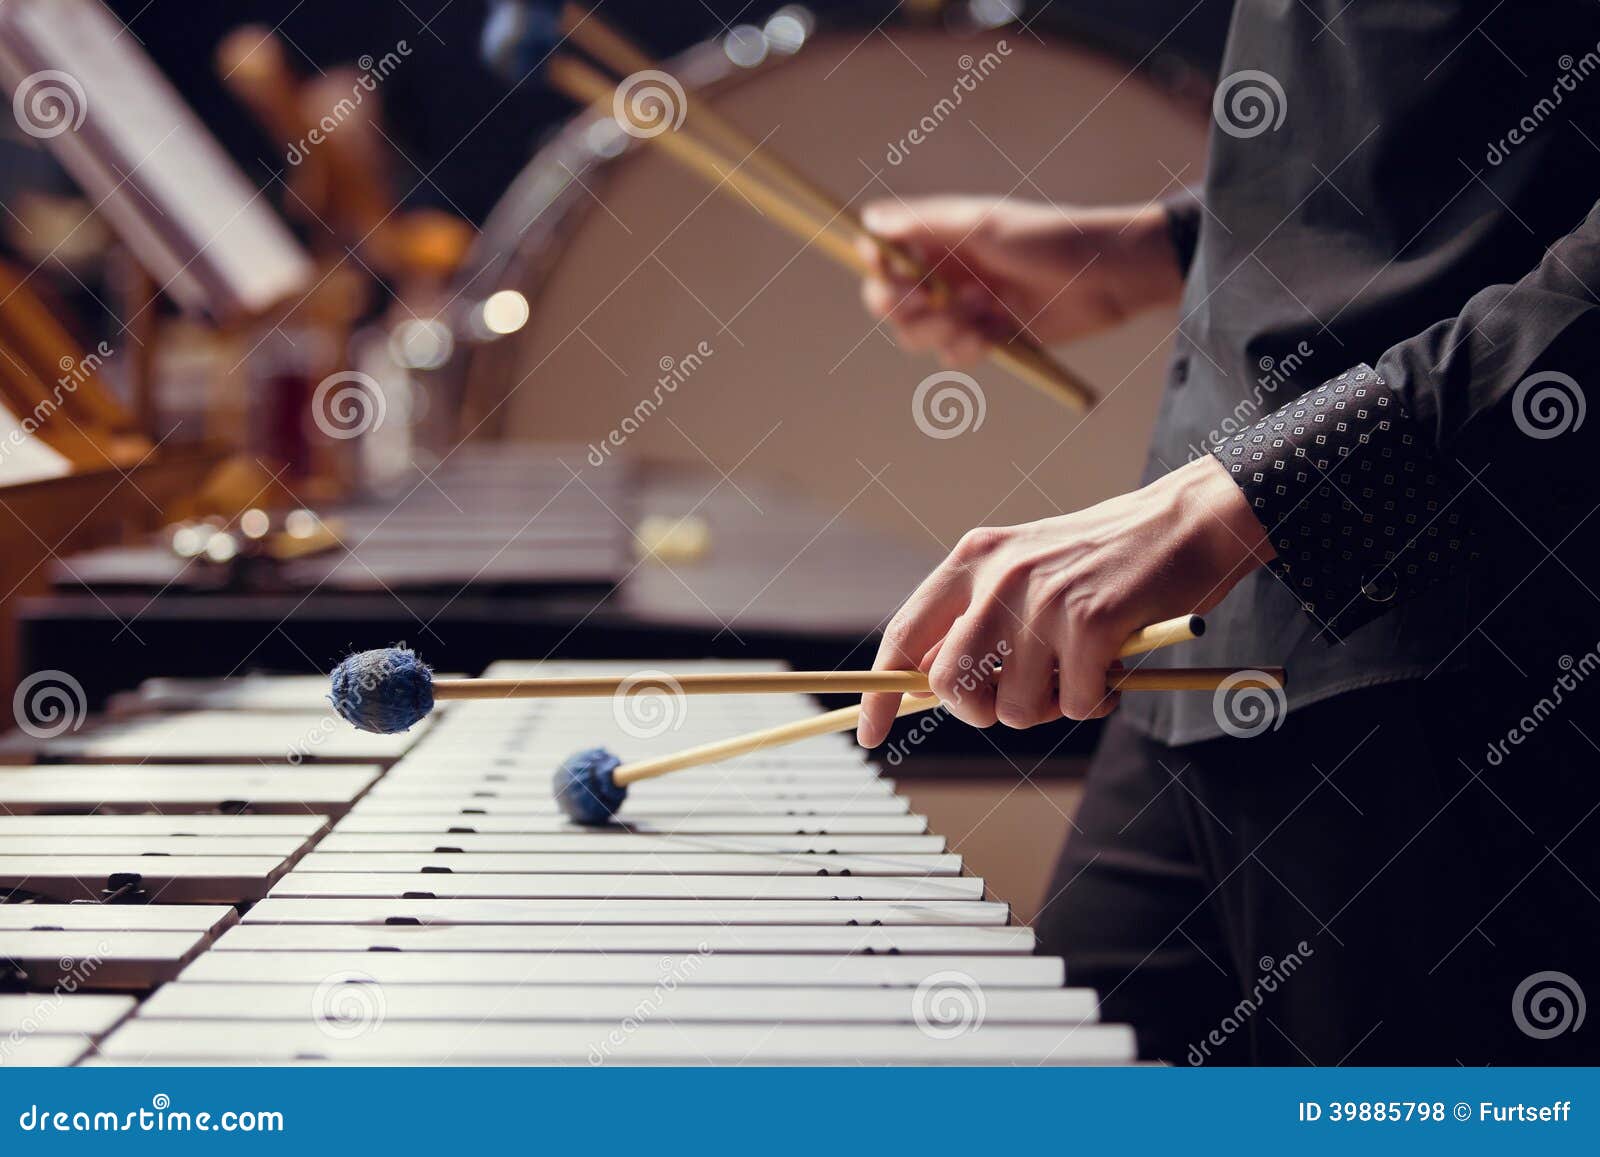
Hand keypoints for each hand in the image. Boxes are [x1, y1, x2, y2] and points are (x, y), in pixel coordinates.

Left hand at [856, 456, 1274, 746]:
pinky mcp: (1091, 623)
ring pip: (1014, 708)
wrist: (1187, 524)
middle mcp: (997, 577)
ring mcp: (1043, 599)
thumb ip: (978, 621)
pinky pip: (1074, 706)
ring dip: (1050, 708)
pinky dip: (1096, 702)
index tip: (870, 733)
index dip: (881, 693)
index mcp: (972, 560)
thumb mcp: (1025, 571)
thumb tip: (933, 690)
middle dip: (983, 712)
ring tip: (1082, 671)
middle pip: (951, 687)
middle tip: (1024, 700)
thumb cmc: (1106, 561)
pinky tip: (1114, 667)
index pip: (903, 638)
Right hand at [858, 196, 1183, 365]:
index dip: (876, 265)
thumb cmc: (1050, 238)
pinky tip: (990, 336)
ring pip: (917, 335)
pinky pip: (953, 356)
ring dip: (939, 330)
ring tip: (976, 316)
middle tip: (929, 303)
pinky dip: (965, 350)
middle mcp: (946, 273)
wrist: (1108, 277)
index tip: (888, 270)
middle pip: (890, 301)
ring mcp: (965, 307)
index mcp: (940, 237)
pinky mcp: (989, 337)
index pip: (884, 253)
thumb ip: (925, 224)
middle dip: (902, 308)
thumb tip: (870, 220)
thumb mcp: (984, 224)